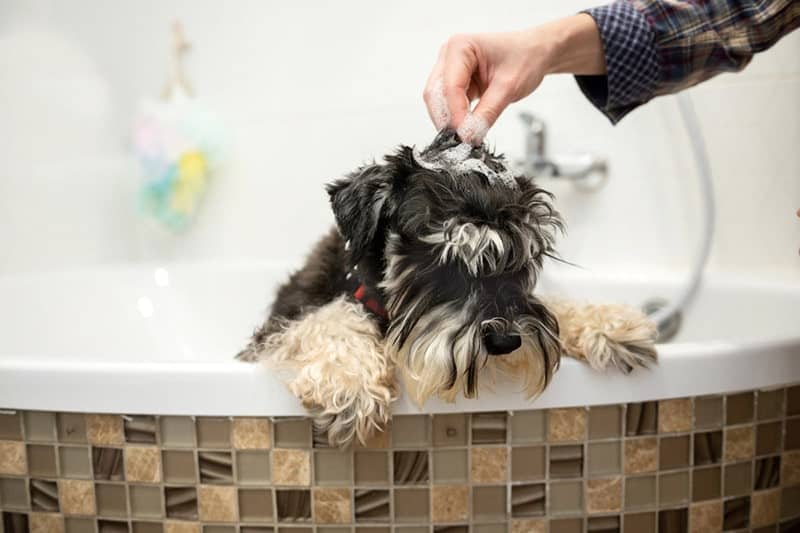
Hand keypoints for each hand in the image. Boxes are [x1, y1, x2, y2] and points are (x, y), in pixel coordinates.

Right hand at [423, 14, 605, 144]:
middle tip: (462, 141)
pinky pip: (447, 105)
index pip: (450, 86)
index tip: (464, 135)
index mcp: (460, 46)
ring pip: (437, 102)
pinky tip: (467, 128)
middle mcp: (449, 55)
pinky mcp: (455, 82)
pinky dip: (455, 119)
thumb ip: (487, 113)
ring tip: (466, 136)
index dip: (456, 114)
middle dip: (447, 119)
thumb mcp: (509, 88)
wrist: (535, 53)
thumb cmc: (525, 59)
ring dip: (449, 121)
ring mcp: (449, 68)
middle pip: (435, 94)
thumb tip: (468, 135)